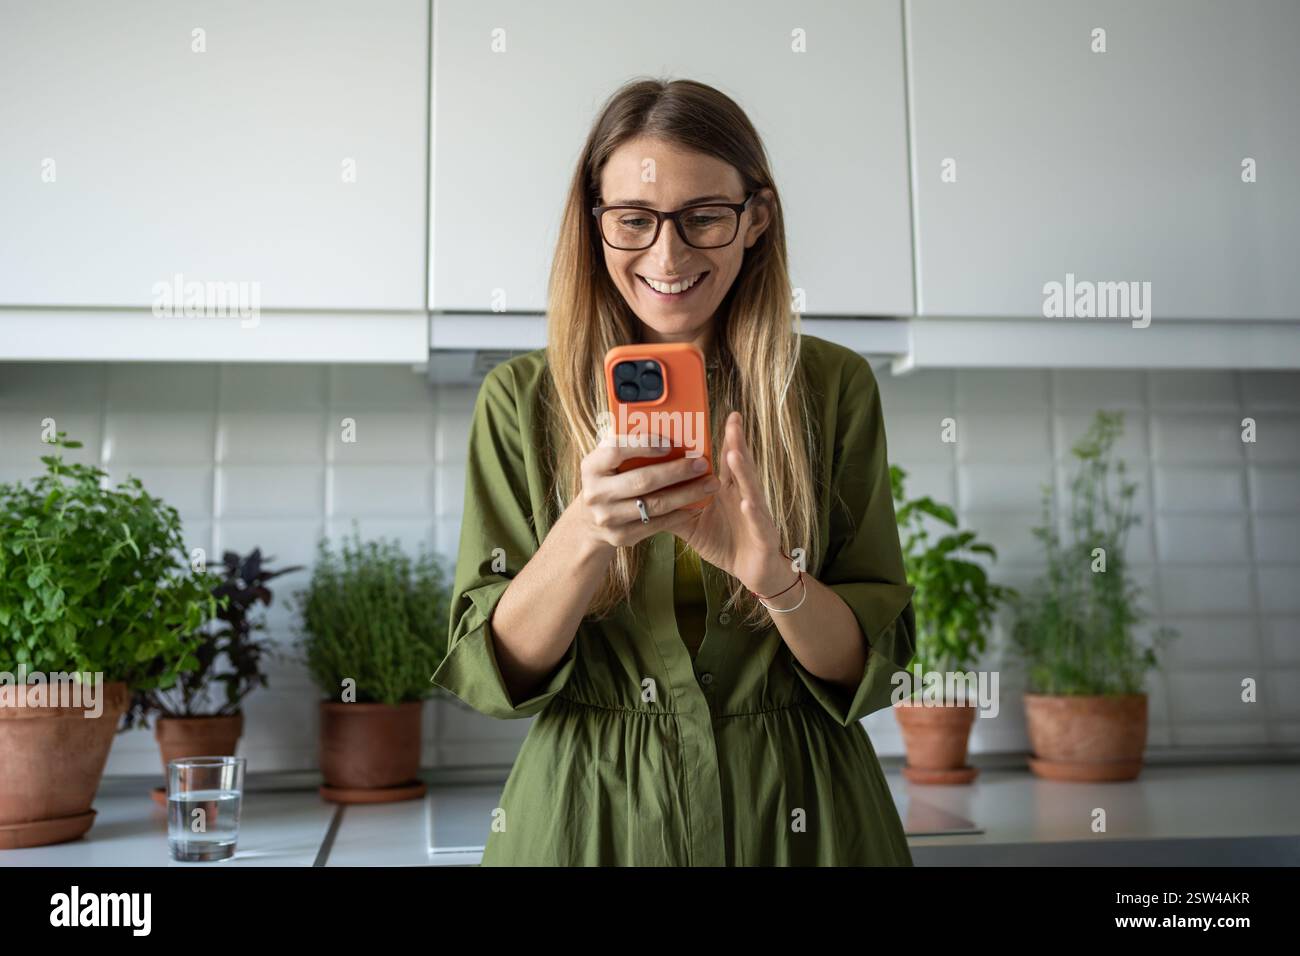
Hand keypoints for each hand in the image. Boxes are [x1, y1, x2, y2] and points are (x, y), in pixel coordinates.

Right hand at [568, 431, 721, 551]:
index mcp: (591, 466)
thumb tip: (664, 423)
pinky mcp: (621, 536)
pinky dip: (680, 514)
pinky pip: (657, 524)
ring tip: (709, 484)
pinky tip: (697, 504)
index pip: (616, 450)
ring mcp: (608, 518)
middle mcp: (596, 493)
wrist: (590, 520)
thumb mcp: (608, 460)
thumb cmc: (609, 478)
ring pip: (654, 505)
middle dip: (676, 471)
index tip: (670, 443)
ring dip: (686, 494)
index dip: (644, 445)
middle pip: (642, 481)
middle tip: (702, 464)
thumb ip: (628, 443)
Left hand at [674, 412, 797, 595]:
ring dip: (743, 470)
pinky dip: (752, 511)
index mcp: (728, 490)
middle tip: (733, 420)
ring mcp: (756, 513)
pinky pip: (756, 521)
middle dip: (737, 442)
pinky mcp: (763, 534)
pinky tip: (746, 503)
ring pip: (750, 488)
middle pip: (740, 466)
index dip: (725, 438)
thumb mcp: (694, 523)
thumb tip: (644, 494)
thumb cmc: (726, 543)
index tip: (724, 415)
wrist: (752, 571)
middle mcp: (744, 495)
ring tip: (734, 453)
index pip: (725, 460)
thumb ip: (674, 506)